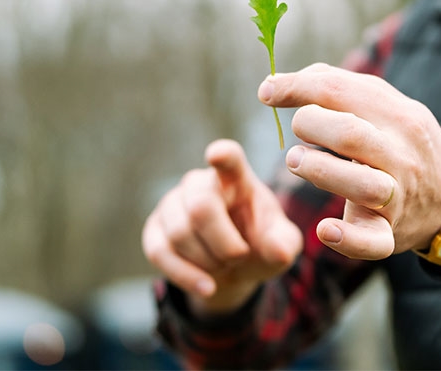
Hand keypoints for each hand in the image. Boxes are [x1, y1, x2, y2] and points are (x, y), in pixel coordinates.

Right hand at [141, 139, 302, 315]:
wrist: (233, 268)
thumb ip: (285, 245)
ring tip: (224, 265)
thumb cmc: (260, 245)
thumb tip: (278, 251)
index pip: (230, 159)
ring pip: (180, 234)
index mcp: (236, 178)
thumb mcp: (281, 246)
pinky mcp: (155, 229)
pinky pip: (160, 253)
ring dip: (208, 261)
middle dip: (224, 244)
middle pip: (201, 207)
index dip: (223, 155)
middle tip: (240, 256)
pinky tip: (208, 286)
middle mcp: (200, 183)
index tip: (217, 154)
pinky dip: (187, 276)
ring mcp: (173, 204)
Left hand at [258, 63, 440, 260]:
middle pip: (349, 134)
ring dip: (319, 171)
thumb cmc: (401, 140)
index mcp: (397, 115)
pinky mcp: (391, 232)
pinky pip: (373, 241)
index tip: (267, 91)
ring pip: (361, 184)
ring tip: (296, 161)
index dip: (295, 88)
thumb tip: (282, 82)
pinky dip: (348, 239)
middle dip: (310, 125)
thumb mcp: (385, 104)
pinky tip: (325, 230)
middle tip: (297, 130)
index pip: (340, 91)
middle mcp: (400, 153)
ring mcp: (398, 195)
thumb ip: (339, 87)